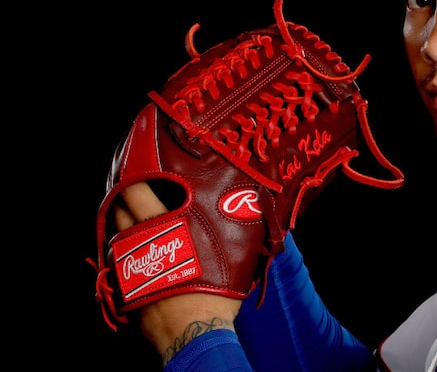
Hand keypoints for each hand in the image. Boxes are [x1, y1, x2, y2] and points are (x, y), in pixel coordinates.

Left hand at [116, 182, 243, 363]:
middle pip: (119, 210)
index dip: (135, 177)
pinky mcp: (123, 287)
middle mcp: (140, 241)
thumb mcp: (237, 255)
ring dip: (121, 224)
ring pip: (115, 235)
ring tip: (131, 219)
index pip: (138, 192)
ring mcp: (127, 265)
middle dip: (122, 198)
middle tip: (131, 190)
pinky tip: (135, 253)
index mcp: (165, 226)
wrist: (192, 333)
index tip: (139, 168)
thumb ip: (240, 228)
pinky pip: (116, 262)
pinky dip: (123, 253)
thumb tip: (257, 204)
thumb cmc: (215, 291)